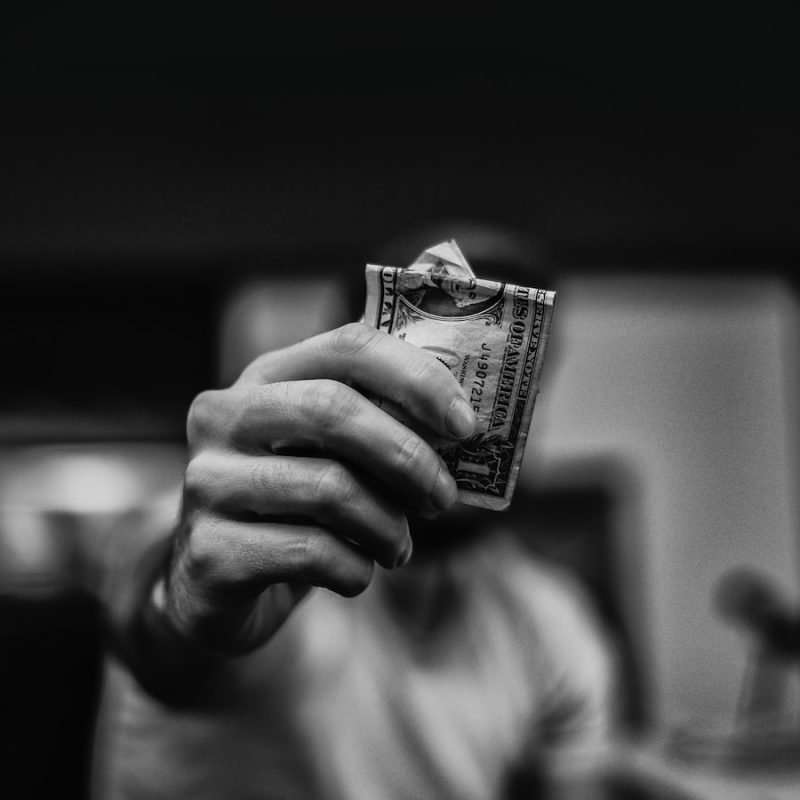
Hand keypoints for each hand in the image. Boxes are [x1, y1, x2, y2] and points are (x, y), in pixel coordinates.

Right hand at [158, 323, 476, 656]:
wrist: (215, 580)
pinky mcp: (211, 551)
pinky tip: (358, 573)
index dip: (417, 379)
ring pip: (330, 489)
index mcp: (263, 377)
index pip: (347, 347)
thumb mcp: (327, 454)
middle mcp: (224, 416)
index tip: (466, 426)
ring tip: (397, 546)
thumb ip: (378, 426)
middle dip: (408, 457)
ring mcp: (207, 482)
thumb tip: (463, 425)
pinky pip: (312, 553)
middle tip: (442, 498)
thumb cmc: (292, 504)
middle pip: (333, 410)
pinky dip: (357, 569)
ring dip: (388, 527)